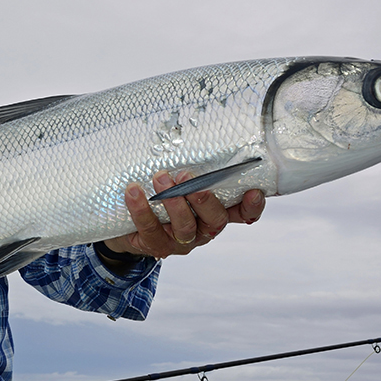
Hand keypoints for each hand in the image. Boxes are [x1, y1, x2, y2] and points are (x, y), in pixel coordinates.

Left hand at [102, 170, 264, 260]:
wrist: (127, 226)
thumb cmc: (160, 199)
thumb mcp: (179, 183)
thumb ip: (191, 170)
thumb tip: (188, 134)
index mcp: (215, 212)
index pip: (242, 214)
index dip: (251, 206)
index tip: (253, 191)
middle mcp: (203, 229)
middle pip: (215, 220)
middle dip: (203, 198)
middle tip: (187, 175)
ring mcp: (181, 241)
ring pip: (185, 226)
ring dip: (173, 201)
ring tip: (160, 178)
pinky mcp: (157, 246)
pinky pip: (151, 230)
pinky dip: (142, 209)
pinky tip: (134, 192)